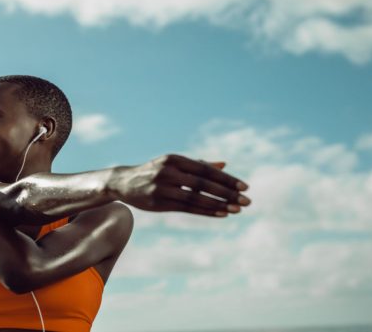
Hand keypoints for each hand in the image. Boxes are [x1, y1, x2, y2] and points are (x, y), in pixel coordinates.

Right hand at [108, 154, 250, 216]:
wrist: (124, 182)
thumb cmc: (155, 171)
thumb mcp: (174, 164)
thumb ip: (199, 164)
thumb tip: (225, 164)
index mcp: (175, 159)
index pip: (206, 170)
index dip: (226, 179)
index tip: (245, 186)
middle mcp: (168, 171)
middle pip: (204, 184)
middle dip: (227, 193)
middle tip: (247, 200)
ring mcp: (162, 188)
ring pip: (196, 198)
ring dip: (219, 204)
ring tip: (237, 209)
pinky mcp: (159, 203)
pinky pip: (187, 208)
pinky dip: (206, 211)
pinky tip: (221, 213)